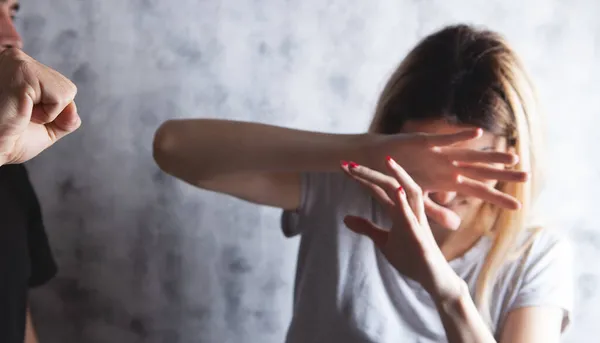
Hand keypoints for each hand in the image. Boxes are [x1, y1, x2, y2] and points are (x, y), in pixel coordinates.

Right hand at [0, 48, 79, 164]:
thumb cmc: (7, 139)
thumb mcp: (46, 129)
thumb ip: (66, 119)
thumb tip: (74, 110)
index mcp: (19, 68)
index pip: (60, 88)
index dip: (50, 112)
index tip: (21, 116)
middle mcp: (17, 58)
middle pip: (67, 89)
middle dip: (51, 112)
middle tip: (19, 116)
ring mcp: (19, 62)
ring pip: (67, 92)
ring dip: (47, 114)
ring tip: (18, 112)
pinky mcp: (23, 71)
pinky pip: (60, 98)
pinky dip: (46, 114)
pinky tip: (19, 111)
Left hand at [341, 157, 463, 299]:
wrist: (434, 279)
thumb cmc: (411, 258)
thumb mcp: (383, 241)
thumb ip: (367, 228)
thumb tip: (345, 218)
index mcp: (399, 211)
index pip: (378, 189)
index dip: (361, 177)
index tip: (343, 166)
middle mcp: (409, 211)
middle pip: (390, 185)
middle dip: (370, 173)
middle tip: (348, 163)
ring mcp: (417, 222)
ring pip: (410, 192)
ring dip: (398, 176)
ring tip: (385, 161)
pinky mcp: (420, 237)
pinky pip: (413, 217)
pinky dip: (404, 203)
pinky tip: (397, 190)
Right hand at [367, 129, 526, 209]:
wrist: (376, 160)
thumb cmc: (398, 180)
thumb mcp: (419, 199)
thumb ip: (436, 210)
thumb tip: (456, 225)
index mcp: (447, 181)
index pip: (477, 191)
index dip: (496, 198)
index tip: (518, 208)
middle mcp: (448, 166)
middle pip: (480, 172)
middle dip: (502, 175)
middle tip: (527, 178)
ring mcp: (439, 153)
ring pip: (469, 155)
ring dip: (489, 156)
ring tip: (511, 158)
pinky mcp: (425, 141)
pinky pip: (445, 139)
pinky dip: (460, 136)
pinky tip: (478, 133)